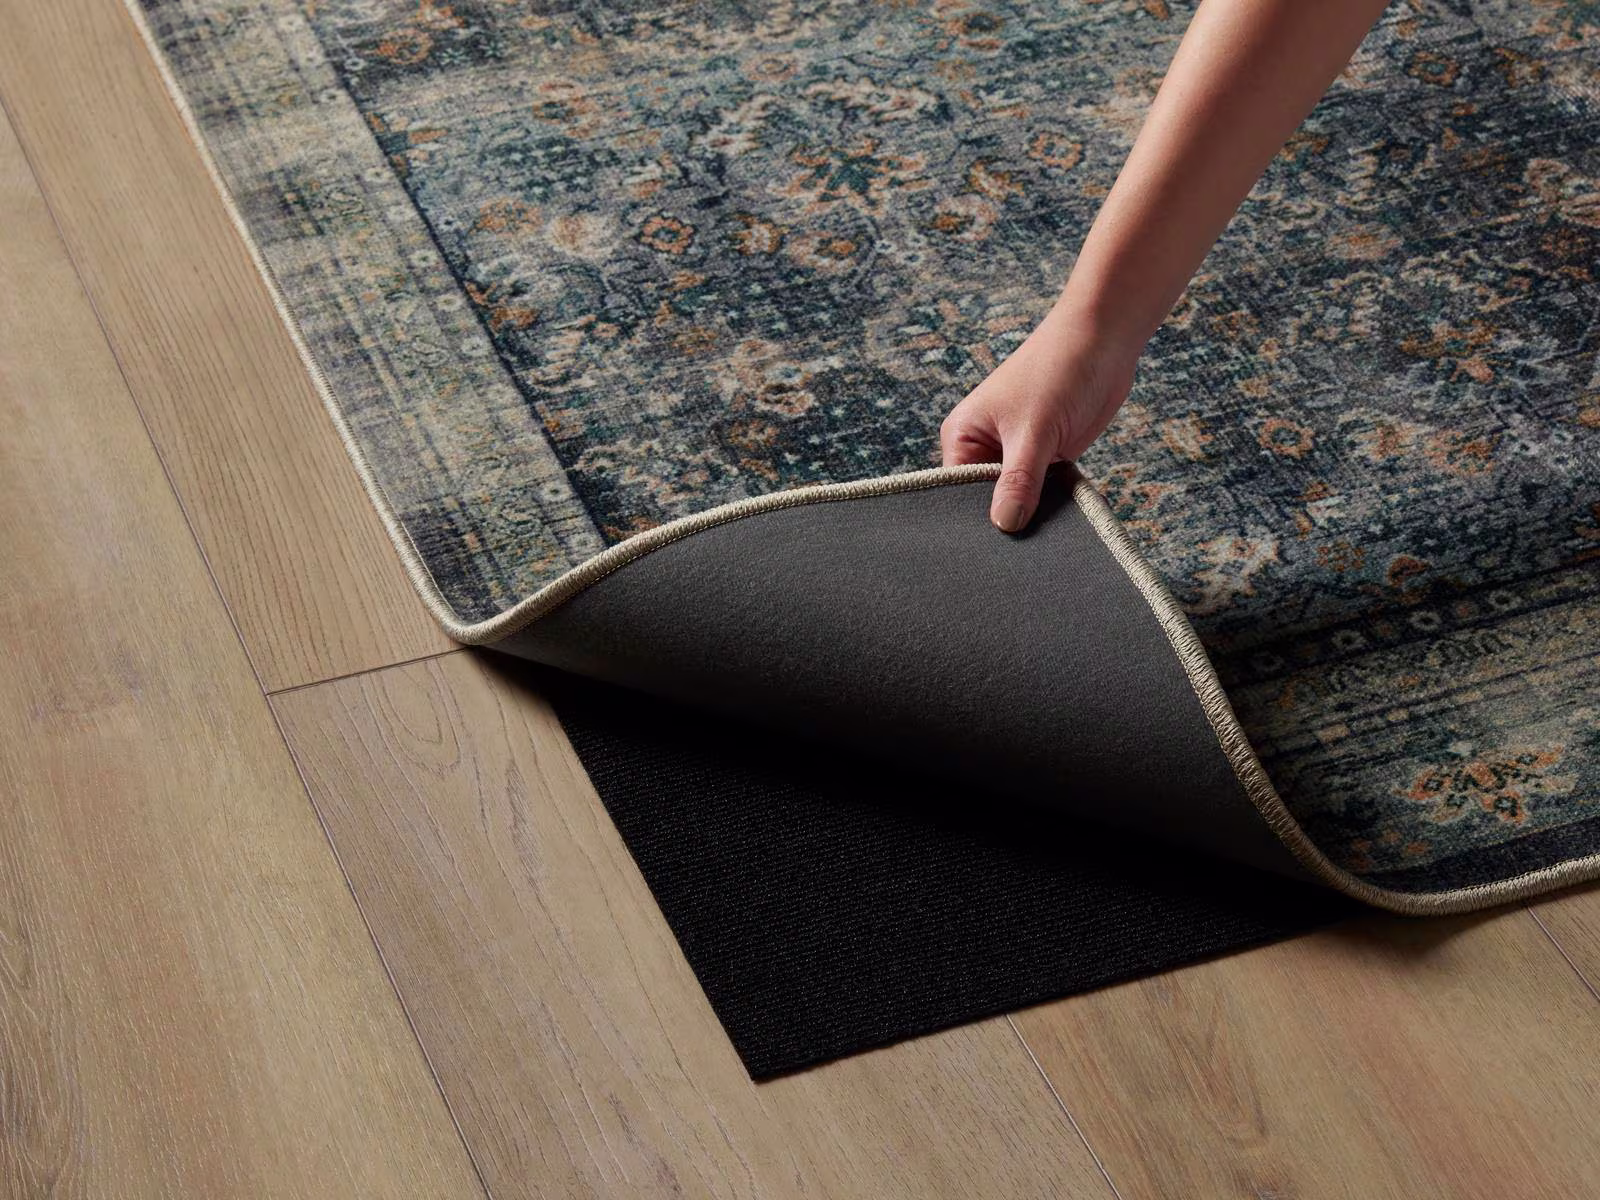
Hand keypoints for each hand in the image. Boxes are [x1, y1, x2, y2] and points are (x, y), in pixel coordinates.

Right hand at [940, 305, 1137, 531]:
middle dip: (1006, 517)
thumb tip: (1004, 525)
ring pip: (1018, 499)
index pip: (957, 492)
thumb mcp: (1033, 431)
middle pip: (986, 500)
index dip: (975, 519)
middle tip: (1022, 549)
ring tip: (1042, 538)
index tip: (995, 544)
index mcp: (963, 436)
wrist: (1105, 340)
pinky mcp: (1046, 457)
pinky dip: (1052, 504)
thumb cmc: (1058, 370)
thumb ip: (1017, 481)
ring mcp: (1016, 454)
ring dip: (1032, 512)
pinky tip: (1061, 521)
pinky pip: (1043, 492)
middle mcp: (984, 447)